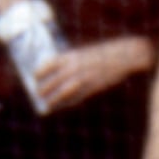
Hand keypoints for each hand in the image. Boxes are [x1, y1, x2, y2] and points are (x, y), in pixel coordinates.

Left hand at [34, 39, 150, 112]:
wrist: (124, 55)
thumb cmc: (104, 53)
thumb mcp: (84, 53)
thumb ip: (72, 62)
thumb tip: (61, 74)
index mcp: (70, 56)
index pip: (47, 65)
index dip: (39, 72)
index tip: (34, 77)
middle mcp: (73, 67)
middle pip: (52, 81)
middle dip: (43, 89)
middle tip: (38, 94)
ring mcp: (82, 79)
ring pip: (62, 93)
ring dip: (53, 100)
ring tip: (47, 104)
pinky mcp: (92, 88)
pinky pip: (76, 98)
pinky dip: (69, 103)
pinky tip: (64, 106)